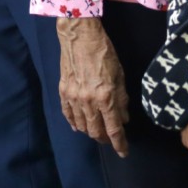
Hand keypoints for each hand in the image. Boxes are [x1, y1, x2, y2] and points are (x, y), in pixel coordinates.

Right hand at [56, 17, 129, 157]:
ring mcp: (73, 97)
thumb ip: (122, 99)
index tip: (123, 152)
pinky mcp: (63, 91)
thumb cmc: (104, 52)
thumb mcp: (120, 75)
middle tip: (110, 139)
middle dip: (105, 139)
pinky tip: (78, 126)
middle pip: (96, 131)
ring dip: (90, 132)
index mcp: (106, 97)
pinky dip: (74, 123)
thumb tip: (123, 119)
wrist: (79, 36)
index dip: (119, 143)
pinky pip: (67, 114)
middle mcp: (88, 101)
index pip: (113, 129)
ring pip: (81, 125)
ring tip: (96, 132)